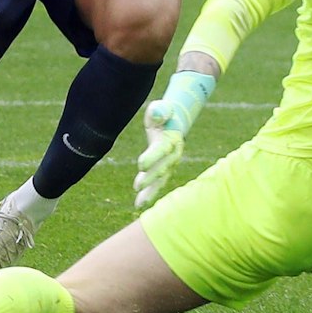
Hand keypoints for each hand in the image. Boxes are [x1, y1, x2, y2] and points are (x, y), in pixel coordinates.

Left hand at [133, 70, 216, 207]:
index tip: (140, 165)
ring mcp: (170, 164)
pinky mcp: (165, 170)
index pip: (162, 149)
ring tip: (139, 203)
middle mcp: (174, 154)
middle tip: (137, 186)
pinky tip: (139, 203)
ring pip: (161, 180)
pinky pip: (157, 183)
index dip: (152, 157)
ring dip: (150, 191)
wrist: (174, 122)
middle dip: (150, 178)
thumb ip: (159, 110)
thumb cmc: (163, 114)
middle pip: (162, 167)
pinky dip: (149, 193)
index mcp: (172, 139)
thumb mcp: (160, 108)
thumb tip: (157, 116)